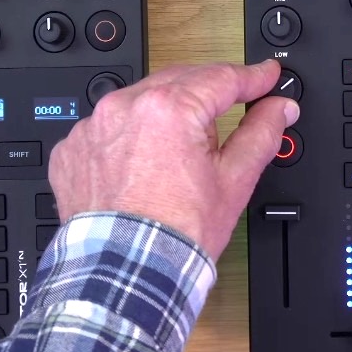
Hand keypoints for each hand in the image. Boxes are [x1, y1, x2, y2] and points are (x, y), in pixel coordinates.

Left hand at [48, 60, 299, 258]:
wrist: (128, 275)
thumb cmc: (176, 233)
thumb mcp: (234, 180)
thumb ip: (261, 133)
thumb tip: (279, 109)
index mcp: (170, 108)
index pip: (222, 78)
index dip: (253, 77)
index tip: (266, 76)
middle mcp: (125, 107)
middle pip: (181, 81)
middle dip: (209, 93)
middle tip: (233, 112)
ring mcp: (93, 128)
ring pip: (141, 101)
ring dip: (165, 113)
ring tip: (181, 154)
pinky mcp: (72, 149)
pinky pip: (109, 128)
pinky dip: (128, 137)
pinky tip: (144, 165)